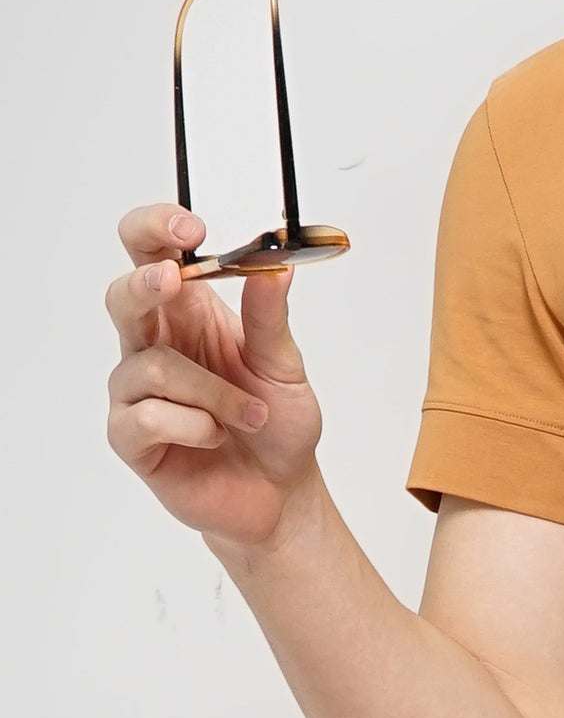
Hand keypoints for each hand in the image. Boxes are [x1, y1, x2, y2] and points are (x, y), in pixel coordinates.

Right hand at [105, 204, 323, 549]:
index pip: (153, 254)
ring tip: (249, 415)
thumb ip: (270, 317)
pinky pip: (146, 416)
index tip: (191, 226)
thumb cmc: (276, 423)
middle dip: (145, 283)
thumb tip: (273, 265)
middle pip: (123, 295)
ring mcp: (138, 391)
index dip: (157, 230)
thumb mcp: (285, 364)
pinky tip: (216, 436)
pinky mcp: (131, 437)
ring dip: (212, 392)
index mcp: (191, 314)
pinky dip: (193, 425)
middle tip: (172, 280)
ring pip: (151, 366)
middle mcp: (157, 344)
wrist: (280, 491)